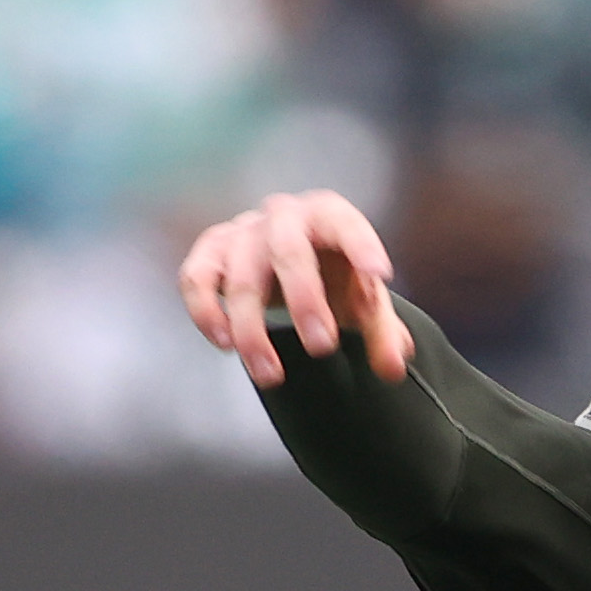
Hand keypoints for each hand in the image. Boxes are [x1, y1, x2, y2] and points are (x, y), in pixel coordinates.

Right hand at [178, 190, 411, 387]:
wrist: (289, 261)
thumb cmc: (332, 275)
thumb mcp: (362, 299)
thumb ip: (382, 332)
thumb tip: (393, 368)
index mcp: (329, 215)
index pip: (347, 224)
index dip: (362, 246)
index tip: (379, 276)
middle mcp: (284, 217)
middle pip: (288, 252)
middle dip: (305, 301)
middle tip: (323, 347)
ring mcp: (243, 232)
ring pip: (240, 278)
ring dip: (253, 331)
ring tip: (271, 375)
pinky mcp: (211, 252)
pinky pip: (197, 279)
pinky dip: (206, 313)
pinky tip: (225, 345)